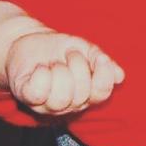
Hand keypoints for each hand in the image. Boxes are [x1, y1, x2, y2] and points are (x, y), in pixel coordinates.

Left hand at [5, 30, 124, 115]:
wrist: (30, 39)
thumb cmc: (60, 49)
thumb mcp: (85, 49)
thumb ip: (102, 61)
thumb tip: (120, 76)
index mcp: (85, 95)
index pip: (101, 94)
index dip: (103, 76)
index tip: (100, 57)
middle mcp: (67, 105)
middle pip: (81, 94)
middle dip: (78, 65)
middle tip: (69, 53)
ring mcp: (46, 104)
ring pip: (60, 98)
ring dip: (60, 71)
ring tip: (55, 62)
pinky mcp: (26, 97)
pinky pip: (37, 93)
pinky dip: (41, 76)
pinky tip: (41, 68)